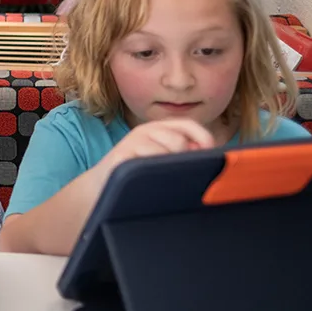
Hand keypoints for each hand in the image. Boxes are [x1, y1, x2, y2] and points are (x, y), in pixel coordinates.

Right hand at [97, 119, 214, 177]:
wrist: (100, 185)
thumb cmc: (136, 173)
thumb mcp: (159, 158)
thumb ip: (182, 152)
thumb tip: (205, 152)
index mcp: (157, 129)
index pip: (188, 124)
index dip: (204, 136)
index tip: (211, 153)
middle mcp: (144, 131)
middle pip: (179, 140)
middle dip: (184, 158)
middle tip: (179, 173)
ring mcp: (132, 142)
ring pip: (164, 151)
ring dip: (167, 167)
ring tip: (159, 177)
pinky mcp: (121, 156)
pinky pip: (147, 162)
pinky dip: (152, 172)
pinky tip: (148, 179)